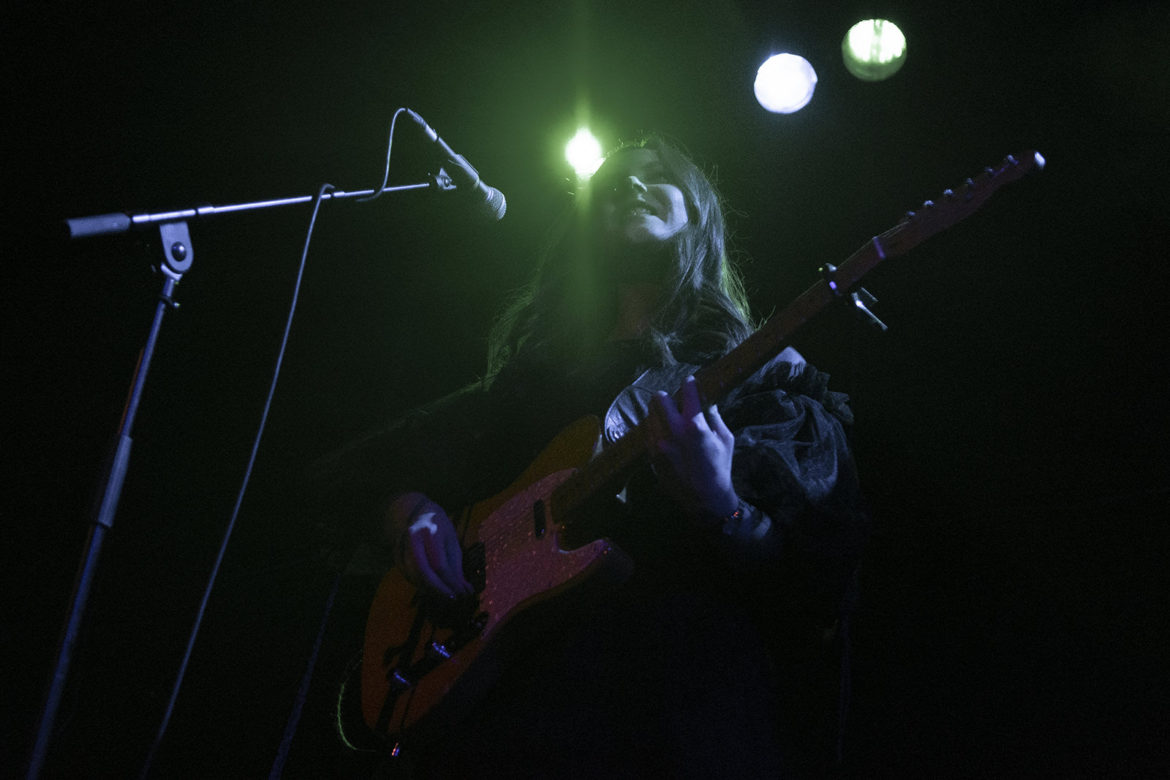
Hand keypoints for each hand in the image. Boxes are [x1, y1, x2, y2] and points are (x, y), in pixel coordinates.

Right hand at [386, 492, 473, 596]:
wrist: (416, 513)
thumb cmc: (439, 527)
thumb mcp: (452, 540)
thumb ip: (456, 565)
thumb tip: (465, 589)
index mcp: (431, 532)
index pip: (439, 564)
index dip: (450, 582)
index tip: (462, 592)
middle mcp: (413, 540)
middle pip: (423, 571)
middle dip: (439, 589)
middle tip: (453, 598)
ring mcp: (401, 547)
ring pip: (414, 576)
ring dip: (431, 590)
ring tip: (446, 595)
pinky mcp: (396, 556)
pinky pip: (408, 576)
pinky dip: (422, 586)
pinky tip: (433, 589)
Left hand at [645, 375, 738, 521]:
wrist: (705, 499)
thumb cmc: (720, 467)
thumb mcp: (726, 439)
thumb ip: (715, 417)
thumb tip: (708, 404)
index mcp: (694, 425)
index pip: (688, 394)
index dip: (689, 384)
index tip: (690, 381)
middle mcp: (672, 431)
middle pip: (659, 399)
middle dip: (667, 397)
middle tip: (674, 402)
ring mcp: (659, 444)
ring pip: (650, 414)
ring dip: (659, 412)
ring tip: (668, 418)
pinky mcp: (651, 455)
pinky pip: (648, 432)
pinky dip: (655, 428)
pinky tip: (664, 433)